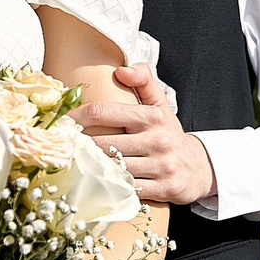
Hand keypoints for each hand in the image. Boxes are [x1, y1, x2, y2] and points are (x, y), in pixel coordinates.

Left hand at [73, 64, 212, 204]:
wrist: (199, 168)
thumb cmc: (169, 135)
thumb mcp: (160, 105)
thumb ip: (143, 81)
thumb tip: (121, 69)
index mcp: (152, 117)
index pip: (104, 113)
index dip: (77, 117)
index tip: (61, 122)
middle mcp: (157, 141)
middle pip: (102, 144)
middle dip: (79, 146)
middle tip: (61, 147)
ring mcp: (161, 167)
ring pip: (113, 169)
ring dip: (91, 169)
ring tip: (74, 165)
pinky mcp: (163, 189)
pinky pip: (127, 190)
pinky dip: (110, 188)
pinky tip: (98, 184)